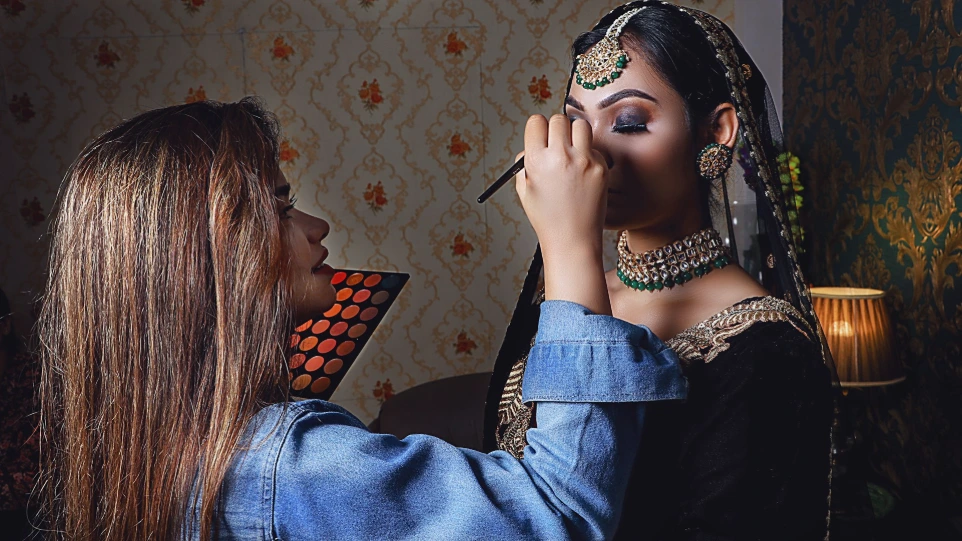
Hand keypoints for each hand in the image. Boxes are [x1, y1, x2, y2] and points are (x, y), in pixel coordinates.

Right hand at [515, 114, 610, 314]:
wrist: (573, 240)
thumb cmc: (547, 218)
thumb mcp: (525, 191)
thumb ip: (525, 164)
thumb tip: (531, 146)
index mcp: (536, 161)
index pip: (536, 122)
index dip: (537, 128)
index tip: (540, 135)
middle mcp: (560, 156)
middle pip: (558, 119)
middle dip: (556, 128)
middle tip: (557, 142)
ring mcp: (583, 161)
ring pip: (580, 126)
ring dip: (575, 134)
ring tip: (572, 151)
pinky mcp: (601, 167)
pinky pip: (594, 147)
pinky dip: (589, 154)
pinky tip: (583, 172)